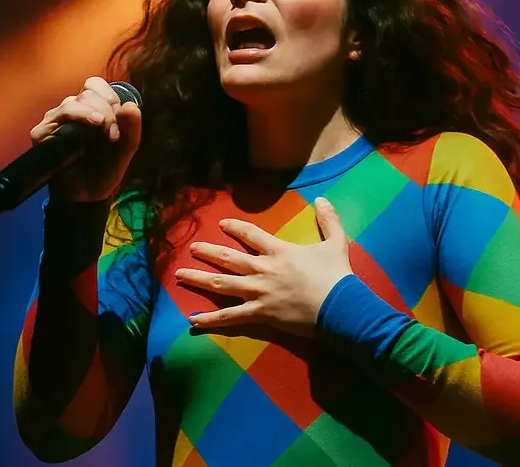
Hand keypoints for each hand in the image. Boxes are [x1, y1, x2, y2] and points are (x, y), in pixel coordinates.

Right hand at [29, 76, 141, 202]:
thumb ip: (132, 128)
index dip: (109, 96)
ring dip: (96, 115)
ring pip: (74, 102)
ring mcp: (54, 120)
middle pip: (87, 91)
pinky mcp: (41, 133)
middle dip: (107, 110)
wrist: (88, 195)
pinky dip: (79, 118)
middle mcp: (70, 110)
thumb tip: (131, 105)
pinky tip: (89, 132)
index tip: (119, 116)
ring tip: (106, 136)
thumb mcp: (126, 148)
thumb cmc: (104, 168)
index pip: (94, 84)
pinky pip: (60, 116)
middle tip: (113, 134)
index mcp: (89, 108)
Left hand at [174, 197, 352, 336]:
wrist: (339, 306)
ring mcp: (258, 292)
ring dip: (199, 278)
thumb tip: (323, 199)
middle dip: (208, 252)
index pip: (251, 235)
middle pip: (229, 258)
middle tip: (192, 248)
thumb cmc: (336, 276)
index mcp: (279, 252)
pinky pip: (230, 317)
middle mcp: (263, 269)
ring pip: (222, 284)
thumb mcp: (336, 243)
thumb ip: (329, 221)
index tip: (222, 224)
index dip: (235, 228)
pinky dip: (211, 319)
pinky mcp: (260, 314)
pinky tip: (194, 320)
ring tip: (180, 274)